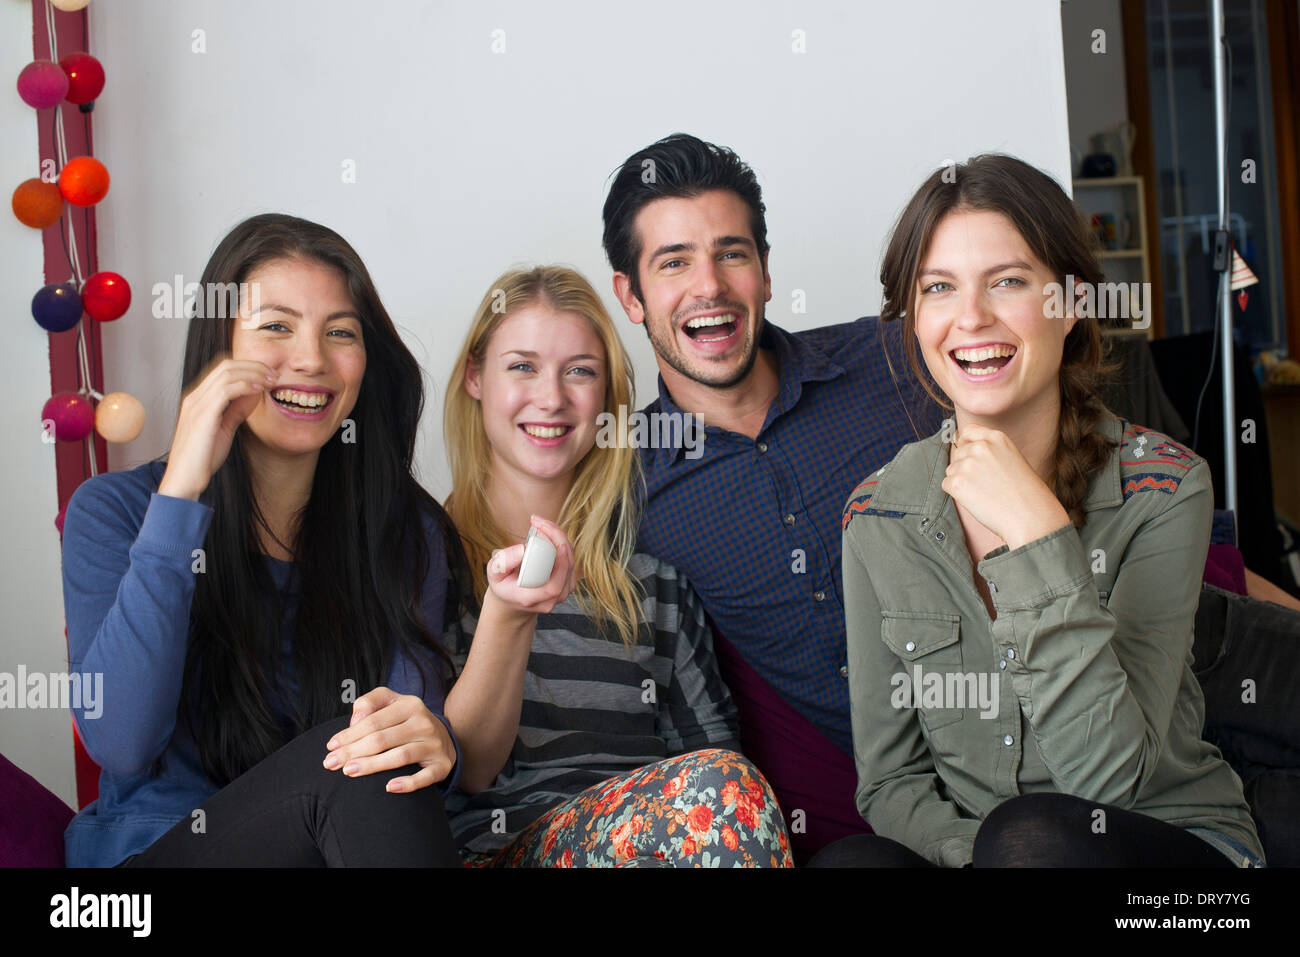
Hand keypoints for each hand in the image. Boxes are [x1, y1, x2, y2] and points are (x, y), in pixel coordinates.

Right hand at [158, 357, 277, 500]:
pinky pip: (224, 391)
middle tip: (274, 374)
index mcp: (198, 399)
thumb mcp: (224, 429)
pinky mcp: (202, 416)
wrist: (185, 479)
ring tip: (271, 380)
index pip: (223, 369)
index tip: (269, 375)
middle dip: (253, 366)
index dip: (248, 367)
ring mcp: (196, 405)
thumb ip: (236, 410)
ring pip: (226, 374)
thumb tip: (253, 393)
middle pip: (225, 365)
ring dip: (253, 374)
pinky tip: (258, 390)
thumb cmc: (203, 458)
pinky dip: (244, 386)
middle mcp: (194, 397)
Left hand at [322, 686, 455, 791]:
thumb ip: (370, 703)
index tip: (330, 746)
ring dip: (372, 765)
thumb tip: (354, 720)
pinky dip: (408, 783)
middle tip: (331, 764)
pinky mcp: (442, 765)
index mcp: (410, 705)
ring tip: (349, 772)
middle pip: (382, 739)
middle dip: (352, 751)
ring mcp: (434, 745)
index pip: (373, 720)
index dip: (349, 734)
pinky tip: (389, 788)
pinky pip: (424, 777)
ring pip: (400, 756)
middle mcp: (424, 723)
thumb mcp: (391, 703)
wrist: (444, 737)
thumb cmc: (406, 721)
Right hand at [484, 516, 575, 615]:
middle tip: (539, 522)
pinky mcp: (567, 582)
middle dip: (557, 539)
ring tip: (541, 523)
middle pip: (566, 567)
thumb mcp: (493, 574)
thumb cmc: (503, 584)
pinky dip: (561, 541)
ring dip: (559, 537)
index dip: (559, 564)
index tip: (553, 542)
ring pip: (570, 560)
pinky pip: (570, 558)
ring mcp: (562, 592)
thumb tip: (521, 549)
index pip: (553, 586)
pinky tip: (548, 530)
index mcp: (532, 599)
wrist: (512, 598)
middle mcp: (551, 599)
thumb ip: (502, 563)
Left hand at [942, 424, 1069, 549]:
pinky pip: (947, 485)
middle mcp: (980, 447)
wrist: (1030, 516)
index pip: (968, 431)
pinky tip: (977, 500)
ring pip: (951, 470)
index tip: (971, 456)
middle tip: (986, 484)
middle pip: (958, 453)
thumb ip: (990, 450)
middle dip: (966, 467)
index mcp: (996, 438)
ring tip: (985, 493)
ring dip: (962, 482)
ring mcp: (967, 464)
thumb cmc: (1025, 493)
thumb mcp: (1012, 458)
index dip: (966, 444)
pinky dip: (957, 495)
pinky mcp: (957, 483)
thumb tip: (964, 448)